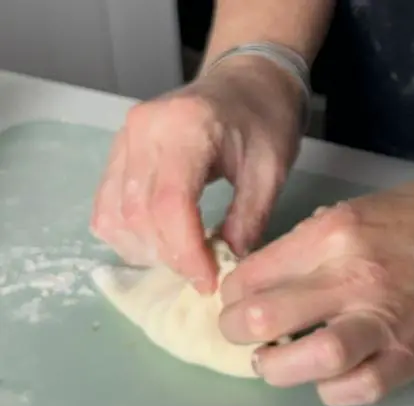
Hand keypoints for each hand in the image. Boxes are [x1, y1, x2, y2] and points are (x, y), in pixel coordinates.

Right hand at [90, 56, 301, 291]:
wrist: (245, 81)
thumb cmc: (265, 120)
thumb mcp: (270, 171)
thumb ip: (248, 220)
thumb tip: (225, 264)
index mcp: (184, 128)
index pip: (169, 205)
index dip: (186, 253)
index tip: (209, 281)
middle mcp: (141, 131)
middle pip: (137, 215)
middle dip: (169, 257)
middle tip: (202, 274)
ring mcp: (123, 140)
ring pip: (114, 216)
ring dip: (146, 250)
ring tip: (182, 259)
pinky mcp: (118, 153)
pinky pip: (107, 206)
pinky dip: (127, 235)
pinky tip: (159, 243)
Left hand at [220, 174, 413, 405]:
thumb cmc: (408, 216)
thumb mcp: (345, 212)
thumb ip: (301, 247)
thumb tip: (259, 281)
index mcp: (331, 234)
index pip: (253, 274)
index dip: (230, 292)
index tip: (232, 298)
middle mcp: (353, 276)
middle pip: (266, 316)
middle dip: (234, 329)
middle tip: (236, 330)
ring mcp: (384, 318)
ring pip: (311, 359)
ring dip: (275, 368)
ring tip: (269, 360)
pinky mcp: (412, 354)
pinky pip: (358, 388)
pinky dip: (328, 390)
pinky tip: (322, 377)